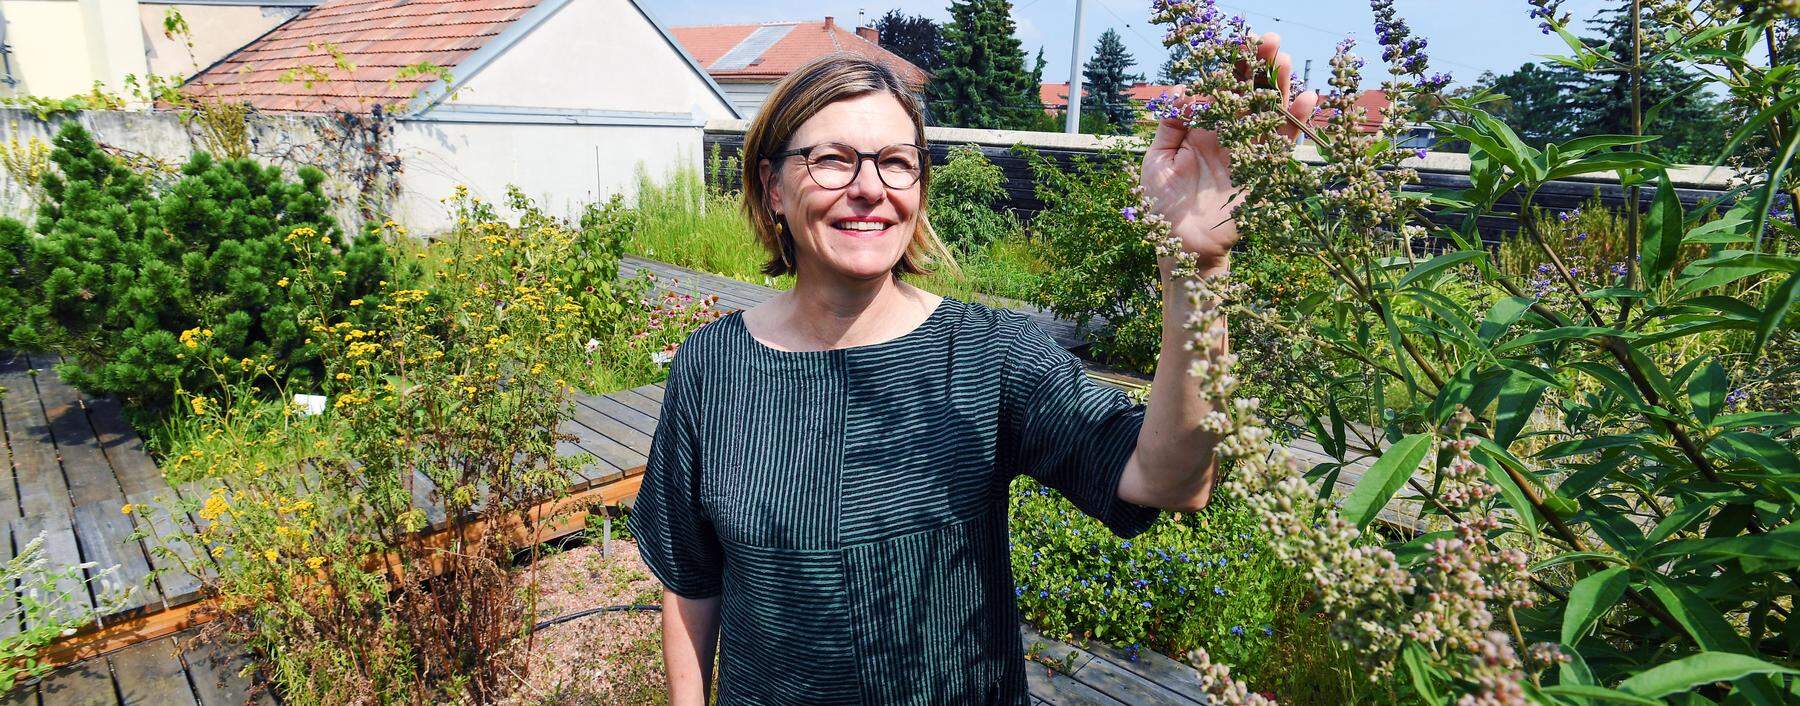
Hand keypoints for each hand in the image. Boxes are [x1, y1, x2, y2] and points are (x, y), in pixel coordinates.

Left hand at [1139, 32, 1319, 277]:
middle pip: (1250, 95)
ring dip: (1279, 88)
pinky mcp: (1265, 173)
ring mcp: (1250, 153)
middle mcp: (1230, 136)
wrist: (1179, 245)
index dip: (1232, 67)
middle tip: (1269, 41)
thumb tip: (1181, 89)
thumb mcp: (1156, 161)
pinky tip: (1307, 100)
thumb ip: (1169, 125)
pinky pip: (1284, 146)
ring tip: (1283, 62)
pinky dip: (1296, 124)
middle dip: (1260, 68)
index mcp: (1204, 128)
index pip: (1222, 90)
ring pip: (1269, 113)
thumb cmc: (1162, 205)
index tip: (1239, 42)